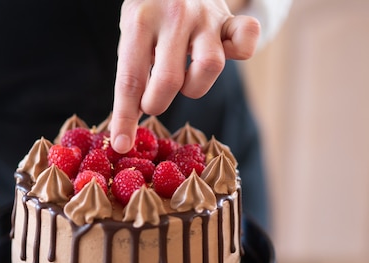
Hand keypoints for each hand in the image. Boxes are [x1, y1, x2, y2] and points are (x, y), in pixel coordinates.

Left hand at [110, 0, 259, 152]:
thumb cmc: (151, 12)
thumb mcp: (131, 32)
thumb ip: (132, 71)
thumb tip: (125, 128)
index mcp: (140, 20)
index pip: (130, 79)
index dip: (126, 116)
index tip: (122, 144)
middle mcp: (174, 16)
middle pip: (169, 80)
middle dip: (157, 104)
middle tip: (153, 101)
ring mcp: (205, 16)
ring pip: (210, 66)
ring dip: (194, 86)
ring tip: (184, 80)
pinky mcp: (229, 19)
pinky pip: (247, 40)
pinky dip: (240, 53)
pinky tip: (222, 54)